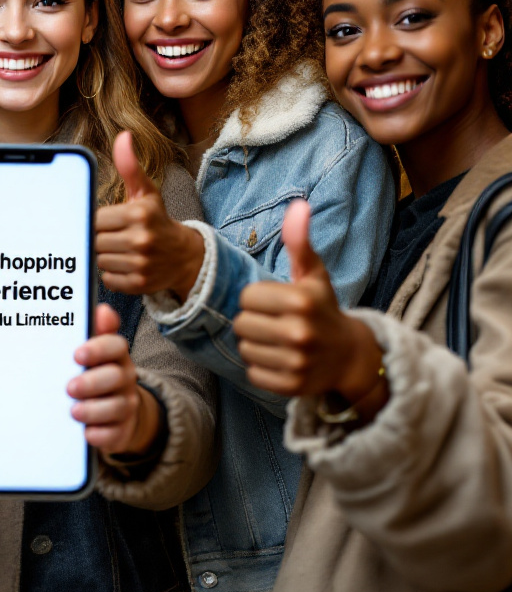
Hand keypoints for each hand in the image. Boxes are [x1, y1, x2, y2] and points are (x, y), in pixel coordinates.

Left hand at [67, 303, 160, 457]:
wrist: (116, 412)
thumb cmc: (95, 373)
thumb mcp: (94, 352)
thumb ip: (96, 330)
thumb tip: (102, 309)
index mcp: (117, 355)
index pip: (116, 346)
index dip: (99, 349)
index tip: (77, 354)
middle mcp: (125, 379)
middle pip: (116, 377)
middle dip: (92, 382)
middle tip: (69, 387)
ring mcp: (125, 405)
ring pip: (116, 407)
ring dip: (94, 410)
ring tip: (73, 411)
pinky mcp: (122, 431)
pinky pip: (115, 435)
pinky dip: (100, 435)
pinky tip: (86, 433)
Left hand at [96, 131, 204, 297]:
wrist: (184, 256)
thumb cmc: (157, 219)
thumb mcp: (145, 192)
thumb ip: (129, 166)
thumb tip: (123, 136)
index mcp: (139, 213)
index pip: (96, 219)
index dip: (99, 221)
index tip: (110, 221)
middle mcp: (141, 239)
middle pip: (95, 241)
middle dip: (101, 238)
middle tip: (115, 236)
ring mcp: (141, 264)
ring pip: (99, 260)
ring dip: (105, 256)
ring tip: (121, 250)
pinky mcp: (139, 284)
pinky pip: (107, 279)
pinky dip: (112, 274)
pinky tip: (125, 264)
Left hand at [234, 200, 385, 413]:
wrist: (350, 356)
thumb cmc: (323, 308)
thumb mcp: (313, 274)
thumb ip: (299, 241)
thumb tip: (298, 205)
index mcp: (301, 301)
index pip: (246, 297)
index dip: (257, 298)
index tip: (276, 302)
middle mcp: (299, 332)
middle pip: (241, 323)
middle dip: (254, 321)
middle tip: (276, 322)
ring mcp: (297, 362)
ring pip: (245, 348)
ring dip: (256, 344)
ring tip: (278, 340)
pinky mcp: (292, 386)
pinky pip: (253, 372)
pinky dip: (261, 367)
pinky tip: (280, 358)